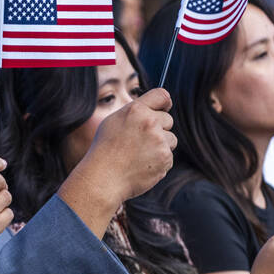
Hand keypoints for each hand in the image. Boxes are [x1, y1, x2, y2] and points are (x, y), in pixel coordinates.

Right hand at [80, 88, 175, 202]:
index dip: (165, 103)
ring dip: (160, 146)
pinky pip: (168, 157)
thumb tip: (153, 109)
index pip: (162, 95)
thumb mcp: (114, 121)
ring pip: (171, 139)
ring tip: (139, 155)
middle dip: (160, 129)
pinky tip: (142, 165)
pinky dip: (159, 162)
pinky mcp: (165, 158)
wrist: (103, 177)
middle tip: (140, 141)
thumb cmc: (105, 150)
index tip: (164, 108)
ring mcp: (159, 141)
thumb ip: (135, 112)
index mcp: (136, 110)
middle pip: (168, 120)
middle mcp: (150, 122)